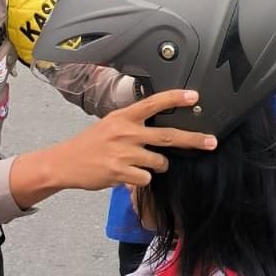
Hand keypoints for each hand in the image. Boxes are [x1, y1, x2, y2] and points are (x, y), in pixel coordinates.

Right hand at [53, 89, 216, 189]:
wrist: (65, 162)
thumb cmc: (89, 144)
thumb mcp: (109, 124)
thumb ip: (132, 124)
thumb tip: (158, 129)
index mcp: (123, 117)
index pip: (153, 103)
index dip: (175, 98)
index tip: (194, 96)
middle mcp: (125, 133)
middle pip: (168, 136)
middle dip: (193, 139)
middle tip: (211, 141)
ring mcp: (124, 153)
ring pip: (159, 162)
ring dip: (157, 166)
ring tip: (141, 163)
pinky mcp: (120, 173)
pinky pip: (146, 178)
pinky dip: (141, 179)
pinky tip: (128, 174)